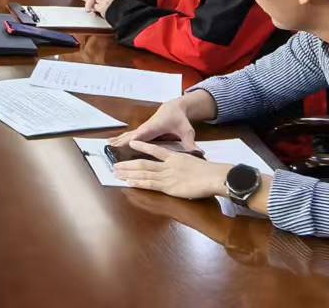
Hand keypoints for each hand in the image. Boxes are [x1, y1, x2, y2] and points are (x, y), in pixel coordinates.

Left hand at [111, 141, 229, 199]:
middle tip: (115, 164)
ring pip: (144, 172)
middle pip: (144, 162)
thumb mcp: (197, 164)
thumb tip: (186, 168)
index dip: (143, 146)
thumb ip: (188, 165)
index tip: (132, 143)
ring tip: (116, 172)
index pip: (156, 150)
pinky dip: (138, 182)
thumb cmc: (210, 172)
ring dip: (129, 172)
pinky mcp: (169, 186)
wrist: (214, 176)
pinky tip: (129, 181)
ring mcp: (167, 175)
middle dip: (128, 164)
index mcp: (175, 157)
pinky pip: (150, 184)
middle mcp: (168, 164)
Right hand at [112, 97, 197, 150]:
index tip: (122, 144)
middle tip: (109, 148)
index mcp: (154, 127)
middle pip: (131, 135)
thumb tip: (198, 152)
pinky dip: (121, 139)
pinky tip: (113, 144)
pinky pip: (130, 136)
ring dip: (118, 140)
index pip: (141, 134)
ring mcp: (143, 130)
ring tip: (107, 146)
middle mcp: (146, 128)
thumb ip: (190, 142)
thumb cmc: (180, 119)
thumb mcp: (186, 130)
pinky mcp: (143, 132)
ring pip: (128, 135)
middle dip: (120, 141)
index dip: (132, 139)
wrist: (174, 107)